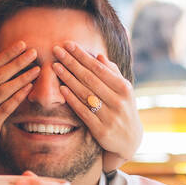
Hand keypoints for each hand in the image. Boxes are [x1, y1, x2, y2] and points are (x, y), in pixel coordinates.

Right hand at [0, 42, 39, 166]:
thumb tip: (2, 56)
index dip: (7, 54)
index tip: (23, 44)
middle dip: (17, 62)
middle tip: (33, 52)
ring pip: (2, 91)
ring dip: (21, 78)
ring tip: (37, 69)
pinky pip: (6, 108)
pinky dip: (18, 96)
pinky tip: (29, 87)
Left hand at [51, 43, 141, 171]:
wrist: (130, 140)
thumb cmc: (123, 109)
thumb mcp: (124, 91)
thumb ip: (112, 73)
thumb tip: (99, 56)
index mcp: (124, 88)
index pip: (99, 68)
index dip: (82, 55)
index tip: (68, 44)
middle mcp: (118, 101)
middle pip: (89, 78)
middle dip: (71, 62)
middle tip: (56, 50)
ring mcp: (110, 116)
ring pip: (85, 93)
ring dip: (68, 78)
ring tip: (55, 66)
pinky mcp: (101, 130)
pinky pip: (83, 112)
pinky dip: (72, 99)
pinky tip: (61, 88)